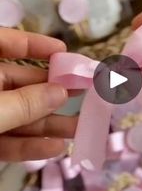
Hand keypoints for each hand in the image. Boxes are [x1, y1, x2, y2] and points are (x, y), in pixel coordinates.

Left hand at [0, 29, 76, 160]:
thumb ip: (23, 104)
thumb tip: (61, 92)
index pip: (3, 43)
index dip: (33, 45)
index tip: (63, 51)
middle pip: (18, 84)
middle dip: (51, 91)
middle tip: (84, 93)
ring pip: (17, 116)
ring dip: (47, 125)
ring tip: (80, 129)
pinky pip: (6, 141)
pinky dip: (27, 146)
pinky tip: (55, 148)